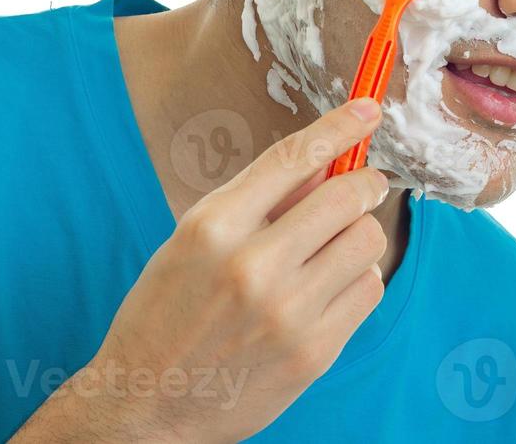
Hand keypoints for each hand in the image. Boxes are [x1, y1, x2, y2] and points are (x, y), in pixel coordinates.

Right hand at [42, 97, 390, 442]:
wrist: (146, 405)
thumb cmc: (165, 314)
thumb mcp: (192, 240)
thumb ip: (258, 200)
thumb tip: (322, 161)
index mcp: (214, 227)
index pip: (293, 158)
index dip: (339, 126)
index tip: (368, 110)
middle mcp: (253, 266)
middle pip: (346, 197)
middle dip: (364, 184)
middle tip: (363, 185)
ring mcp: (288, 313)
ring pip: (367, 243)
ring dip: (358, 236)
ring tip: (329, 249)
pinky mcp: (315, 352)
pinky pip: (369, 291)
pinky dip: (357, 280)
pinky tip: (327, 288)